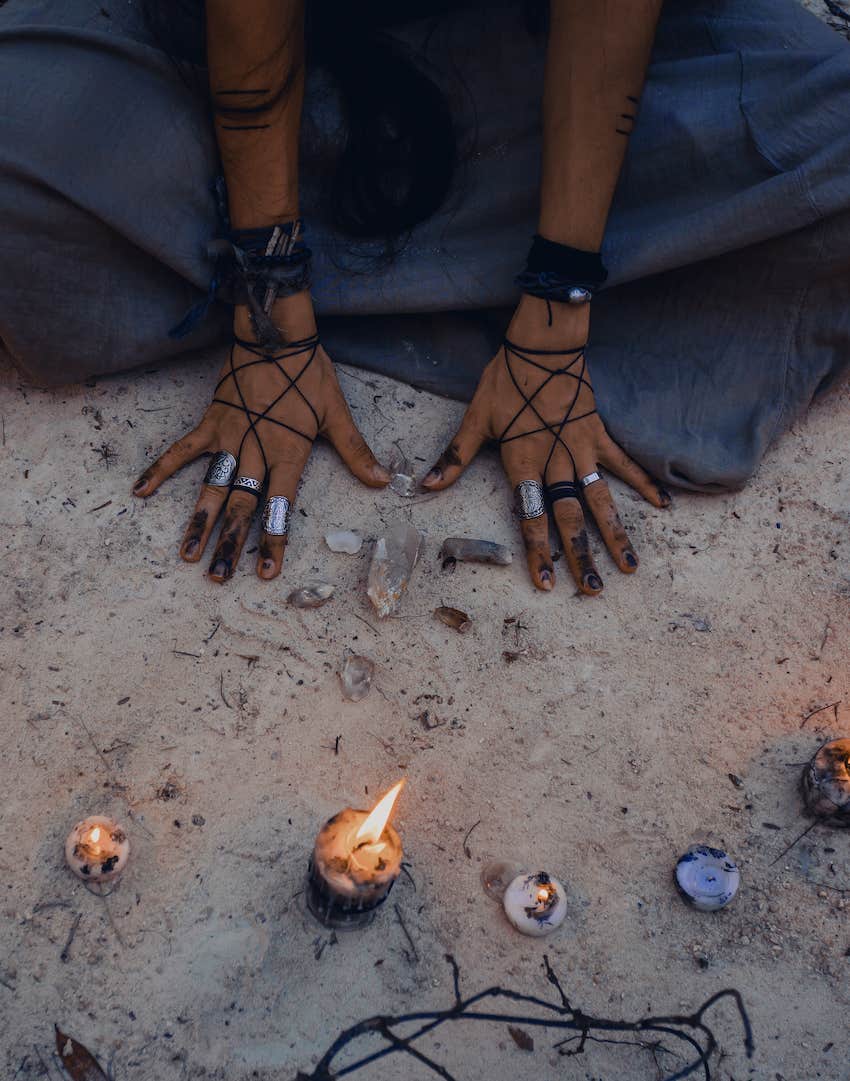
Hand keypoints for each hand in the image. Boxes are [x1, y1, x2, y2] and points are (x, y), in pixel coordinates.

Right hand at [132, 295, 388, 581]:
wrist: (276, 332)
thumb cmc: (309, 373)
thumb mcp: (337, 413)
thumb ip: (355, 452)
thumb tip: (381, 482)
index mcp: (288, 453)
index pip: (280, 506)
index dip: (273, 539)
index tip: (265, 571)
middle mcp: (256, 451)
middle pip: (240, 505)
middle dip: (230, 544)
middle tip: (219, 577)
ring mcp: (229, 438)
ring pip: (211, 486)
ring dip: (199, 521)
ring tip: (188, 554)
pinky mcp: (210, 422)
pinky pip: (182, 450)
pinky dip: (160, 469)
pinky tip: (140, 491)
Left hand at [421, 295, 670, 593]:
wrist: (543, 343)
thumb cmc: (505, 379)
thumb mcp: (475, 418)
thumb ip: (456, 457)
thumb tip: (426, 485)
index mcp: (523, 463)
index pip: (531, 516)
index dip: (538, 552)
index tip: (548, 583)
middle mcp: (555, 462)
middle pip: (570, 517)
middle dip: (581, 556)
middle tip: (594, 589)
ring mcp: (581, 449)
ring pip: (601, 499)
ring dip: (615, 533)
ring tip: (629, 566)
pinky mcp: (598, 433)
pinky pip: (624, 463)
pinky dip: (643, 483)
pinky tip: (662, 505)